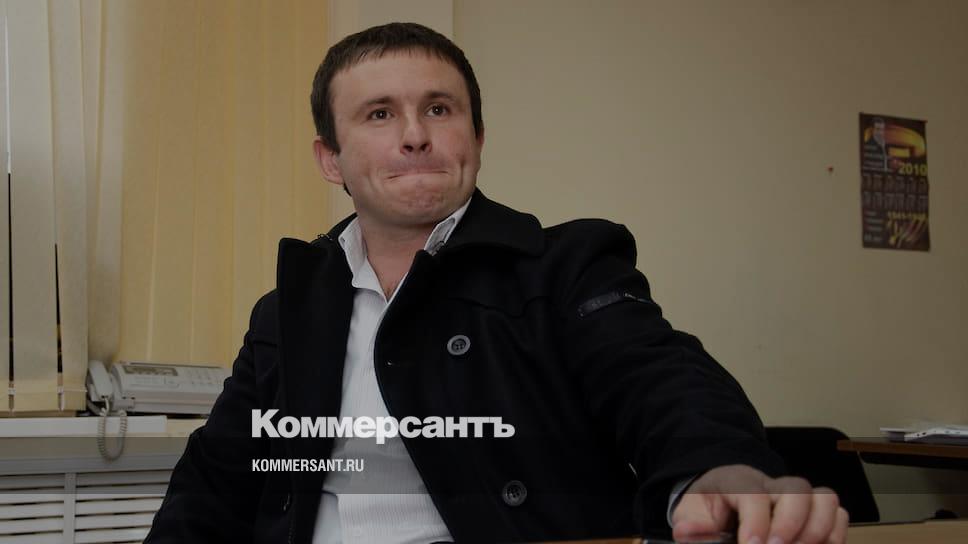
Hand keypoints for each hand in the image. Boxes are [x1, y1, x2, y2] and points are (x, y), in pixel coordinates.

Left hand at [670, 465, 848, 543]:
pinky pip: (838, 514)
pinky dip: (835, 534)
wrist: (721, 498)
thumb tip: (685, 533)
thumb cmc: (708, 508)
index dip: (757, 522)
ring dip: (818, 529)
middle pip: (797, 489)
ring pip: (824, 498)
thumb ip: (692, 526)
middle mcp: (772, 485)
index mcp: (738, 481)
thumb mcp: (691, 513)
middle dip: (792, 524)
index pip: (754, 494)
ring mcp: (796, 497)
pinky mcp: (812, 512)